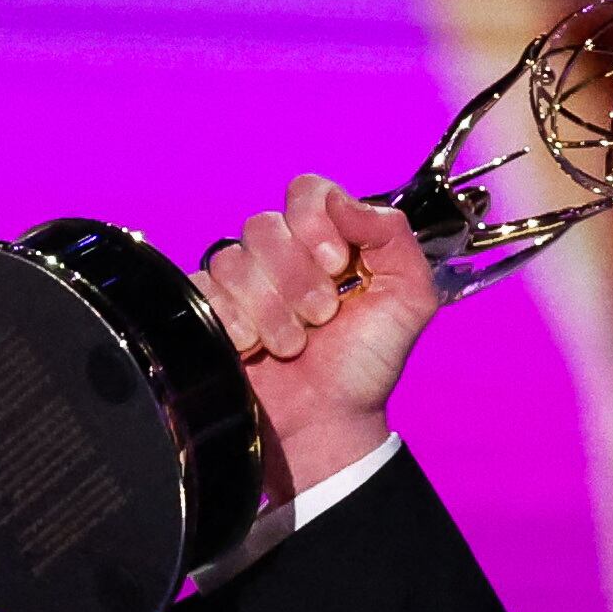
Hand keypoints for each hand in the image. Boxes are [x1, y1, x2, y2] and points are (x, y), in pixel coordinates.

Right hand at [195, 174, 439, 497]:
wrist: (327, 420)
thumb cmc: (367, 362)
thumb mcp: (409, 298)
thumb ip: (393, 237)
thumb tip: (343, 200)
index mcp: (328, 239)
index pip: (307, 191)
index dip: (316, 222)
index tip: (337, 264)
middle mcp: (281, 252)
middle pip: (266, 226)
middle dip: (298, 278)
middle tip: (321, 318)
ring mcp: (240, 281)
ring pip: (234, 260)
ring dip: (271, 310)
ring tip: (292, 344)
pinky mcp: (207, 309)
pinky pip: (203, 291)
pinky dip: (236, 324)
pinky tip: (254, 348)